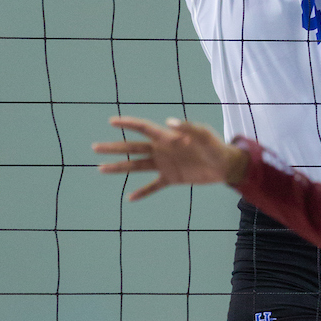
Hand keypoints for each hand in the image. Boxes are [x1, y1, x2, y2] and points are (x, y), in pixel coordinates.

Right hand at [93, 116, 248, 200]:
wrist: (225, 165)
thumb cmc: (215, 146)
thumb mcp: (204, 135)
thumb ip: (188, 127)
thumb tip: (170, 122)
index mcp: (167, 137)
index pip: (143, 128)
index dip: (127, 124)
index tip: (111, 121)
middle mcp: (162, 150)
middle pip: (133, 148)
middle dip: (114, 148)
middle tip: (95, 148)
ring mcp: (165, 164)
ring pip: (137, 166)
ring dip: (120, 168)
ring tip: (100, 169)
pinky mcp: (172, 178)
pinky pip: (153, 186)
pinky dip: (142, 192)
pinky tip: (130, 198)